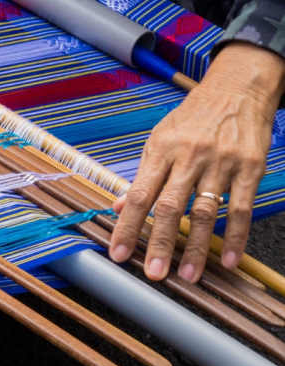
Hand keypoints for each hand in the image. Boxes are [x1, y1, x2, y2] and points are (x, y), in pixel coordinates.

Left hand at [109, 42, 284, 281]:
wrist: (236, 91)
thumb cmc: (192, 118)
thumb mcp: (159, 139)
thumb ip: (141, 175)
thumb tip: (116, 206)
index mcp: (161, 151)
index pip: (138, 195)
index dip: (127, 227)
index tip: (118, 253)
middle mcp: (188, 157)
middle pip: (170, 207)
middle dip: (159, 243)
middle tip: (153, 273)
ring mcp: (220, 163)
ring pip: (206, 212)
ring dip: (195, 247)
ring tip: (187, 274)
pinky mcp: (249, 169)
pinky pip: (241, 208)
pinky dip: (234, 237)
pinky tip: (227, 259)